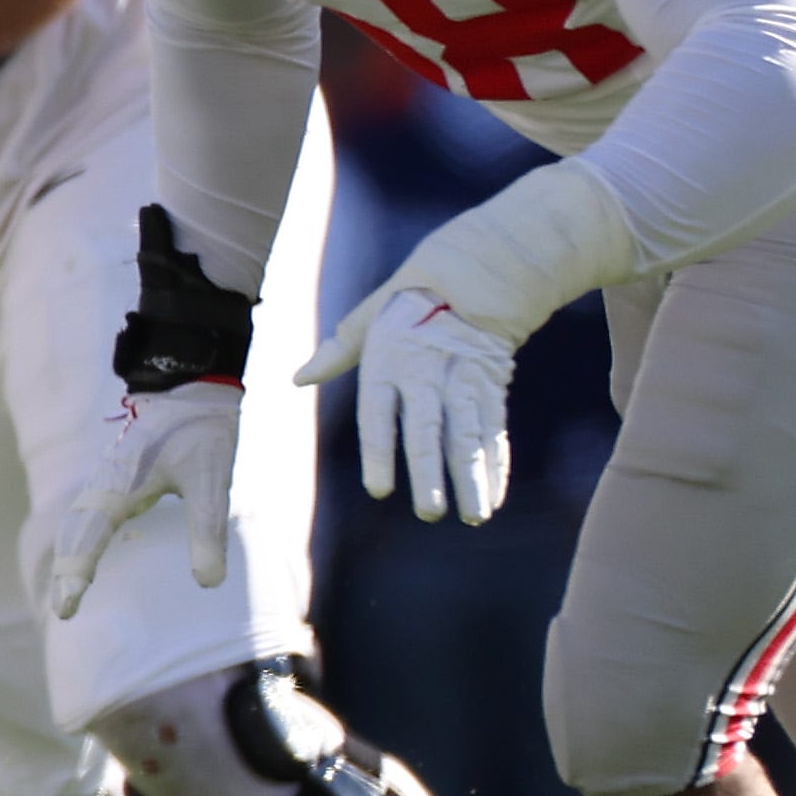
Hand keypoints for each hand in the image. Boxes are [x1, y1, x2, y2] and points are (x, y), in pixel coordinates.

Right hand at [42, 383, 242, 619]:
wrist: (189, 384)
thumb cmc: (201, 429)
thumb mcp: (213, 478)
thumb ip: (209, 530)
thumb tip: (208, 583)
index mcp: (120, 484)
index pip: (89, 537)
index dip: (77, 574)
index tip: (68, 608)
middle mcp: (104, 483)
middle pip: (73, 533)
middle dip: (67, 572)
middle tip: (63, 611)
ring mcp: (105, 478)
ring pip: (75, 521)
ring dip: (70, 555)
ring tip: (68, 590)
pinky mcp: (114, 475)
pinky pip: (85, 511)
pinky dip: (78, 537)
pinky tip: (85, 550)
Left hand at [302, 283, 515, 523]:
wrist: (474, 278)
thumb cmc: (407, 304)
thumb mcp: (368, 321)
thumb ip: (337, 353)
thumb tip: (297, 379)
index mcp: (389, 361)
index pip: (380, 415)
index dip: (380, 453)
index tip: (380, 491)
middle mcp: (427, 375)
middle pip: (429, 431)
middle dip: (431, 474)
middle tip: (429, 513)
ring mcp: (464, 383)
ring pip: (469, 436)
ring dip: (473, 479)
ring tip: (474, 517)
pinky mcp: (492, 388)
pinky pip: (496, 430)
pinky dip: (498, 464)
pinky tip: (494, 495)